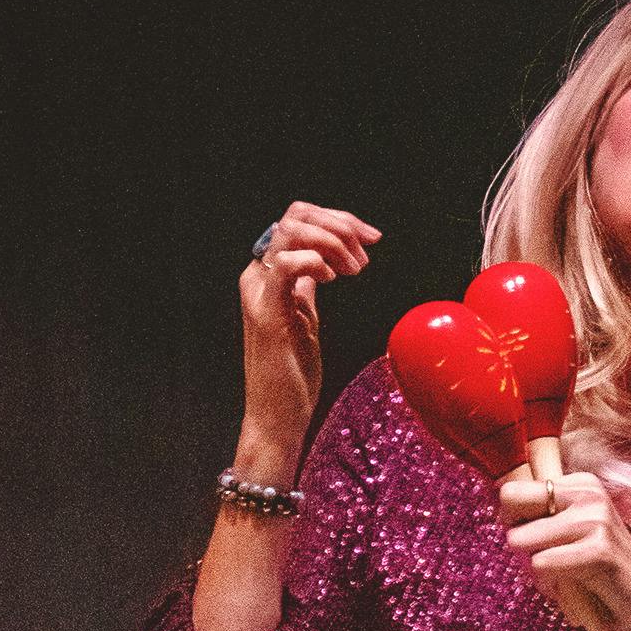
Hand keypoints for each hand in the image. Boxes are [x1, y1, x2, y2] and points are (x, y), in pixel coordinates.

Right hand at [236, 202, 380, 459]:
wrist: (278, 414)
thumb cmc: (293, 373)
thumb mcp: (305, 319)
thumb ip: (307, 288)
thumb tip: (322, 264)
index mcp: (268, 274)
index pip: (298, 220)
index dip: (338, 220)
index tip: (371, 237)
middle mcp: (258, 276)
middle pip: (295, 216)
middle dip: (340, 224)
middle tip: (367, 250)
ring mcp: (259, 292)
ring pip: (291, 231)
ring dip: (333, 241)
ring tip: (355, 269)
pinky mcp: (267, 312)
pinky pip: (285, 265)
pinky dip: (314, 260)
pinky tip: (333, 278)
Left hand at [498, 473, 630, 630]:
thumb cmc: (598, 576)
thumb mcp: (568, 536)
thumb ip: (536, 516)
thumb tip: (495, 500)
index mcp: (581, 483)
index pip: (512, 492)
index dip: (514, 524)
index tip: (540, 544)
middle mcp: (588, 492)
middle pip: (510, 506)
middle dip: (518, 542)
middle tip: (549, 563)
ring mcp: (596, 518)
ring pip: (521, 540)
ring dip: (535, 570)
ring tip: (566, 579)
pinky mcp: (600, 549)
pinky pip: (540, 564)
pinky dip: (550, 585)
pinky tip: (576, 591)